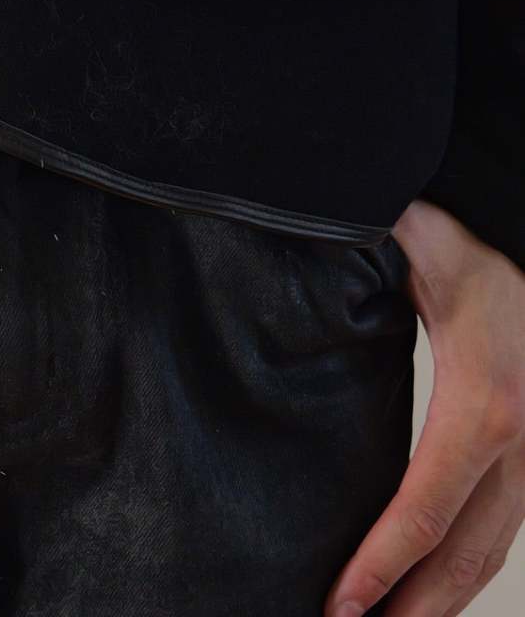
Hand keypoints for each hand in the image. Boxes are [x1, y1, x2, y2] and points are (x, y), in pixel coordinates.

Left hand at [325, 198, 524, 615]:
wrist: (523, 234)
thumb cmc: (465, 236)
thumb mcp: (415, 232)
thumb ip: (365, 231)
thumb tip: (298, 222)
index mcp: (483, 403)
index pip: (428, 508)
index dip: (381, 566)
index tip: (336, 607)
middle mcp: (519, 442)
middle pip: (465, 557)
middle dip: (409, 610)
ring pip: (491, 554)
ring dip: (437, 603)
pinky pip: (500, 530)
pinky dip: (463, 572)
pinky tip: (421, 590)